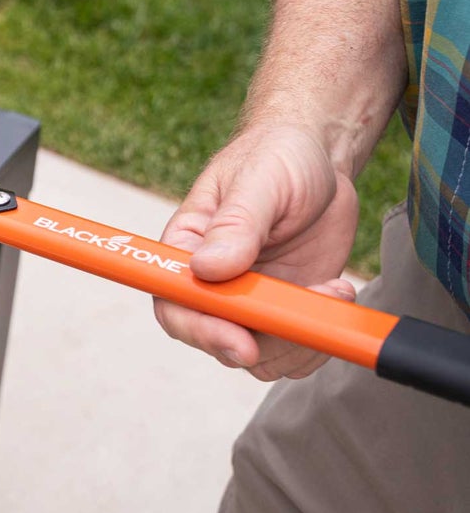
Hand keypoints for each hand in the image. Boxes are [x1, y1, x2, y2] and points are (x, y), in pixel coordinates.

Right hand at [155, 121, 359, 380]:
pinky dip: (323, 335)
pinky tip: (339, 292)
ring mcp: (253, 298)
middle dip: (263, 343)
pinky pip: (298, 349)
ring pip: (262, 355)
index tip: (241, 340)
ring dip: (301, 341)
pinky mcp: (290, 306)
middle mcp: (214, 280)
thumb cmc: (278, 156)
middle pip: (217, 338)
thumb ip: (235, 225)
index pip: (173, 301)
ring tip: (332, 292)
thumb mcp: (259, 180)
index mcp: (188, 246)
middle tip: (302, 324)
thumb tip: (207, 268)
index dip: (199, 329)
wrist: (322, 159)